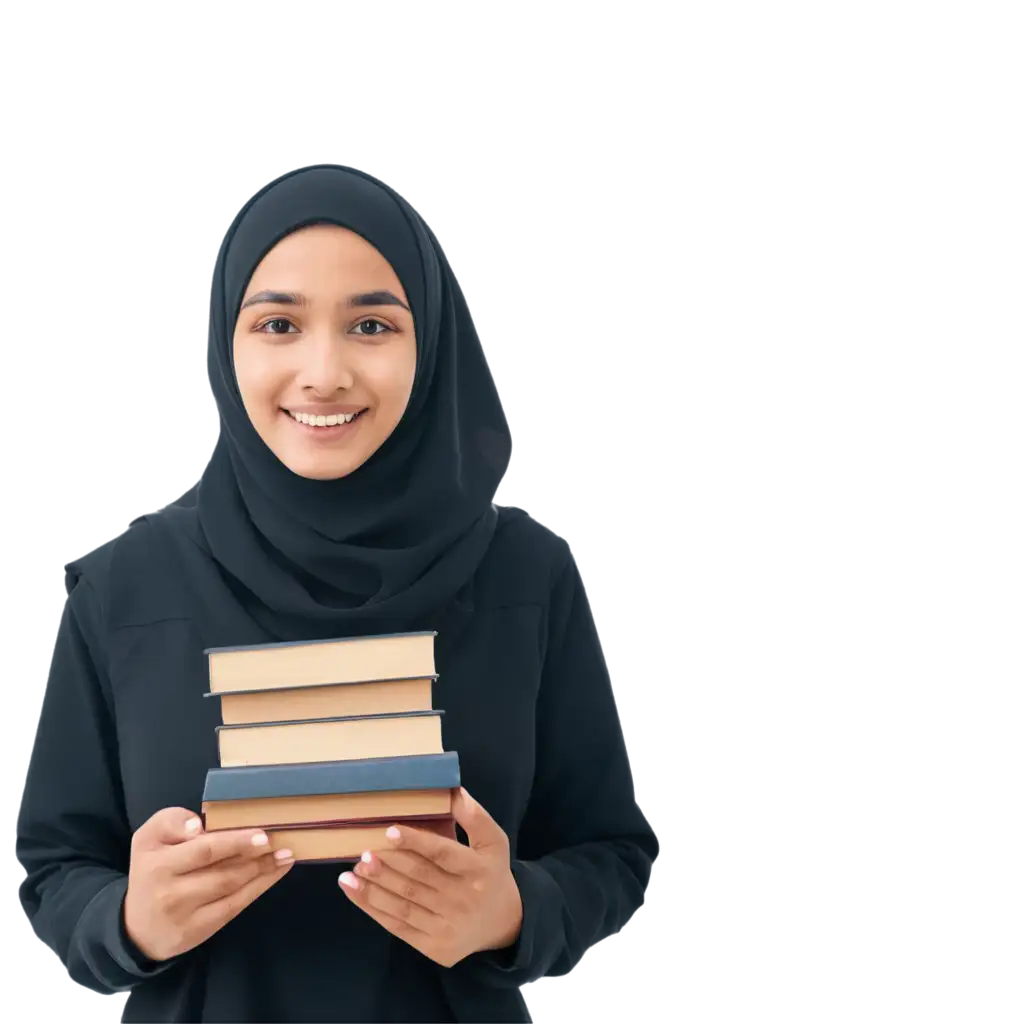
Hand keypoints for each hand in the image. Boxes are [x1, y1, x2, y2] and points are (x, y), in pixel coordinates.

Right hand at [123, 807, 294, 961]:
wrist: (137, 927)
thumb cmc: (152, 870)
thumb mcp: (149, 838)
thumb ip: (172, 821)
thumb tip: (201, 826)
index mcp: (155, 859)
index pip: (202, 849)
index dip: (233, 841)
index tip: (260, 833)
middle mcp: (167, 888)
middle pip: (220, 869)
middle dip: (252, 854)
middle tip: (277, 841)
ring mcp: (183, 912)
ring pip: (230, 886)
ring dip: (262, 868)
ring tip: (284, 853)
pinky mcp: (197, 930)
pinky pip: (234, 905)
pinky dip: (259, 886)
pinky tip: (276, 871)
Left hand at [338, 788, 522, 967]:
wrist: (503, 924)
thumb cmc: (491, 874)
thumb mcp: (494, 842)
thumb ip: (475, 817)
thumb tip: (453, 791)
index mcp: (477, 870)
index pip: (442, 854)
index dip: (415, 842)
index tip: (389, 831)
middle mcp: (462, 899)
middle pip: (418, 879)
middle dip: (388, 865)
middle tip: (363, 852)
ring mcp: (447, 926)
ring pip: (404, 905)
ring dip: (374, 888)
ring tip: (353, 872)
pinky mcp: (433, 946)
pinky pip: (398, 926)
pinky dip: (373, 908)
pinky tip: (355, 892)